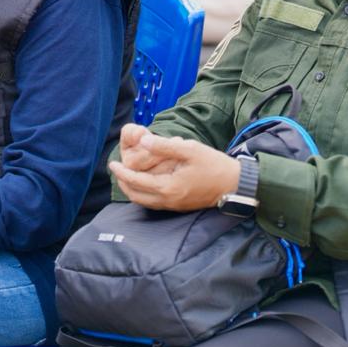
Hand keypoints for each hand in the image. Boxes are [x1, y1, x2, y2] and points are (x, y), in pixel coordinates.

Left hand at [109, 131, 240, 211]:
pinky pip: (154, 203)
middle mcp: (168, 200)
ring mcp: (174, 206)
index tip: (112, 163)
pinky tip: (144, 182)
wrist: (235, 185)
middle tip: (117, 170)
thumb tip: (143, 140)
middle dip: (123, 183)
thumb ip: (164, 146)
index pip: (136, 182)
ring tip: (126, 176)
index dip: (122, 173)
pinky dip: (143, 193)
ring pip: (144, 201)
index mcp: (168, 188)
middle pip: (136, 196)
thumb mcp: (189, 150)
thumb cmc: (213, 165)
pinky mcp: (179, 206)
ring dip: (133, 189)